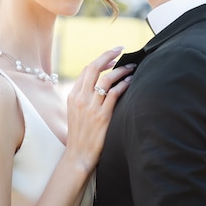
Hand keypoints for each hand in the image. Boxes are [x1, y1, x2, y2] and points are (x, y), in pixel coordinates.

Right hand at [66, 47, 133, 171]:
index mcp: (73, 95)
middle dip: (108, 55)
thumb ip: (82, 97)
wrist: (78, 155)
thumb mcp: (74, 112)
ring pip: (107, 79)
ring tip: (132, 67)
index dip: (101, 60)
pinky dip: (124, 85)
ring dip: (121, 70)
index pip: (86, 70)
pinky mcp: (102, 116)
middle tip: (121, 49)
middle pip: (94, 68)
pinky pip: (115, 94)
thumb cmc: (80, 135)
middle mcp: (80, 98)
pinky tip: (131, 82)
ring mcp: (91, 107)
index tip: (112, 57)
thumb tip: (96, 84)